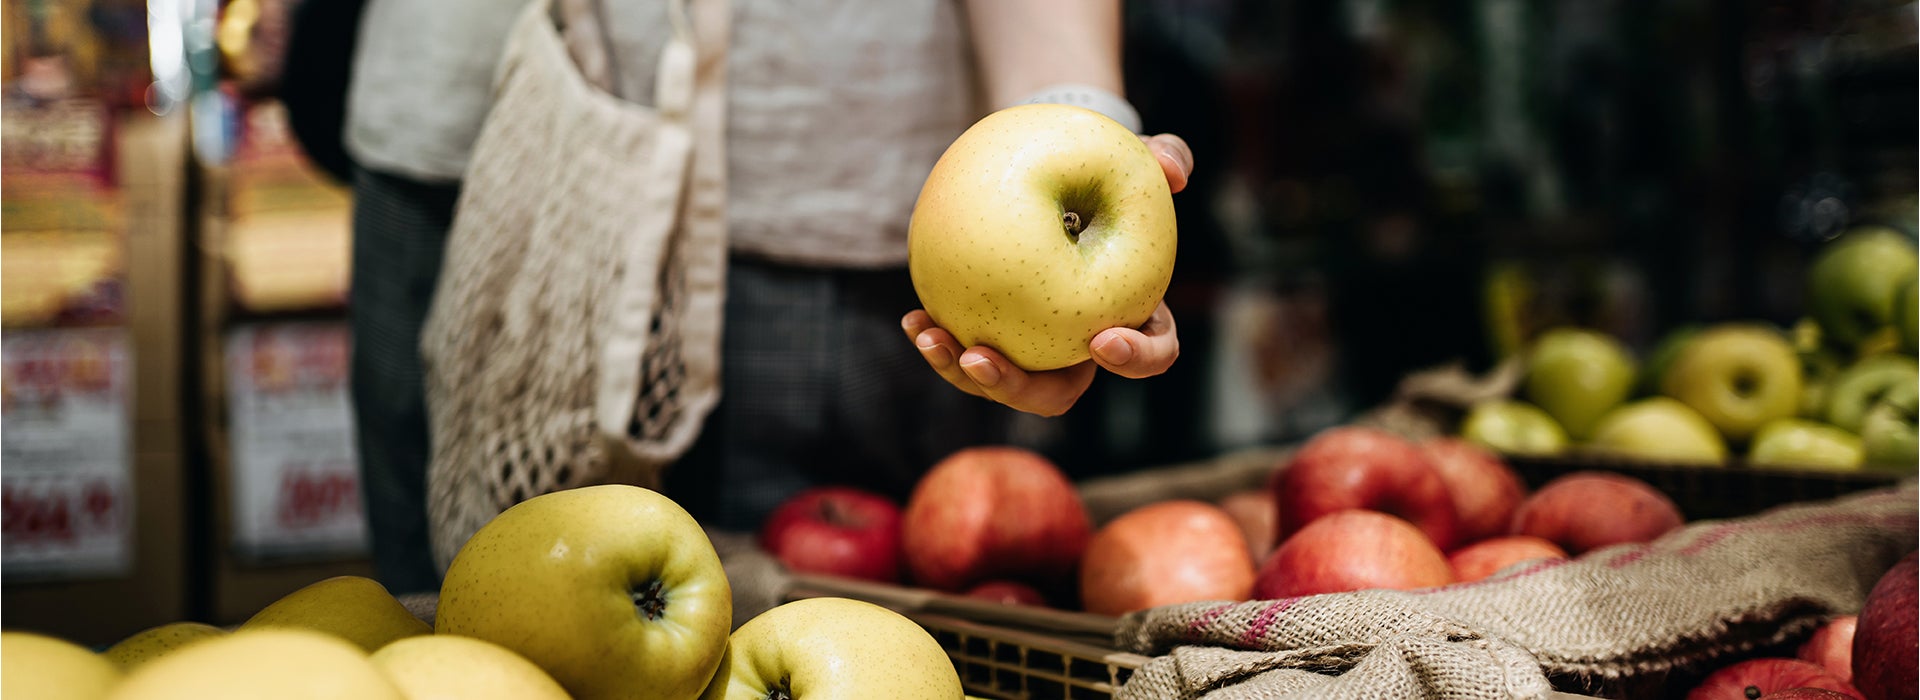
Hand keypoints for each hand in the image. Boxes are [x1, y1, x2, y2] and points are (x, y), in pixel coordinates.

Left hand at [901, 133, 1191, 416]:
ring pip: (1002, 382)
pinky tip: (913, 318)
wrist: (1057, 176)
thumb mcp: (1142, 156)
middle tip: (981, 359)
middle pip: (1057, 392)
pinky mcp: (994, 336)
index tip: (1100, 339)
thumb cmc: (1107, 171)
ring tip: (931, 337)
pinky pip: (965, 351)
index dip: (1132, 359)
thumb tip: (1174, 169)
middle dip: (1017, 388)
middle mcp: (1081, 348)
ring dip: (962, 372)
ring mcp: (1034, 349)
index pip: (1149, 355)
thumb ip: (1166, 156)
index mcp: (1134, 319)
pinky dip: (938, 341)